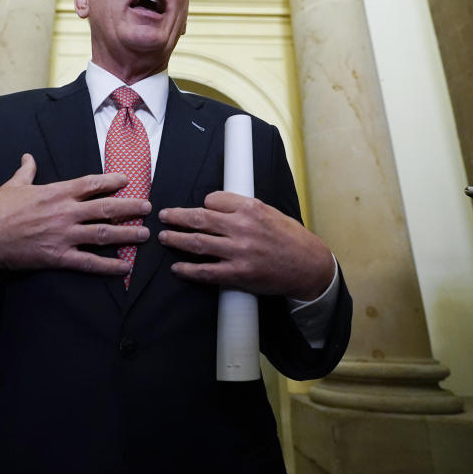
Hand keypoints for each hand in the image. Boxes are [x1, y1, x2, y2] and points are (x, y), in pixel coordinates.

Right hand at [0, 153, 150, 274]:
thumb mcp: (13, 185)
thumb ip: (26, 171)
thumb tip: (28, 157)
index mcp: (56, 193)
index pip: (91, 183)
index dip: (112, 180)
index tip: (127, 179)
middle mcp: (65, 212)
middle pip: (106, 208)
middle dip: (130, 207)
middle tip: (147, 208)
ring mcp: (63, 236)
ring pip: (103, 234)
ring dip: (127, 234)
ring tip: (144, 235)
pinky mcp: (58, 257)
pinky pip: (89, 262)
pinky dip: (109, 265)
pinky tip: (125, 266)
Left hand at [158, 191, 334, 299]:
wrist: (308, 265)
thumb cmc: (290, 238)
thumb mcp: (270, 212)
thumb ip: (243, 208)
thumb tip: (215, 205)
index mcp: (250, 208)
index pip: (213, 199)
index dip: (202, 204)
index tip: (199, 209)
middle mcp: (242, 228)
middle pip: (199, 218)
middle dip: (176, 217)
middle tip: (163, 216)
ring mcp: (238, 252)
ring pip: (197, 243)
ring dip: (176, 240)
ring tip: (164, 238)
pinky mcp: (238, 274)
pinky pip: (205, 271)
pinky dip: (187, 270)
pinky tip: (177, 268)